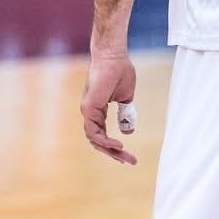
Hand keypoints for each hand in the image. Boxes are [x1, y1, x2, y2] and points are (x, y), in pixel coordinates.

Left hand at [82, 50, 139, 164]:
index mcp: (97, 111)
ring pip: (94, 139)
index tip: (128, 155)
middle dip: (114, 153)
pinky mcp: (88, 107)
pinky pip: (93, 131)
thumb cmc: (120, 71)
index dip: (114, 147)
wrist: (114, 56)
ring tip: (125, 156)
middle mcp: (90, 113)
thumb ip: (126, 114)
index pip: (102, 134)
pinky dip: (104, 140)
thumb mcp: (126, 98)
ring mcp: (87, 110)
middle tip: (131, 162)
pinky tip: (118, 144)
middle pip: (98, 140)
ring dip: (110, 150)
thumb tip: (128, 132)